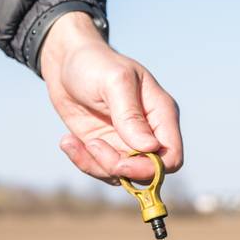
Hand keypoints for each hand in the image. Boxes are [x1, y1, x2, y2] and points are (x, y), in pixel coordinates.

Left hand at [39, 11, 181, 182]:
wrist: (66, 63)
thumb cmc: (94, 63)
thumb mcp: (114, 82)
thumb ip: (130, 115)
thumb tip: (149, 148)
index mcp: (161, 114)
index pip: (172, 157)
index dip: (150, 169)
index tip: (120, 163)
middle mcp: (149, 133)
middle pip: (147, 173)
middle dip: (118, 168)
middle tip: (93, 144)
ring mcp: (127, 143)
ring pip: (122, 177)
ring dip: (95, 165)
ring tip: (72, 139)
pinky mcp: (106, 148)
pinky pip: (100, 170)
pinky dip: (82, 162)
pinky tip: (68, 140)